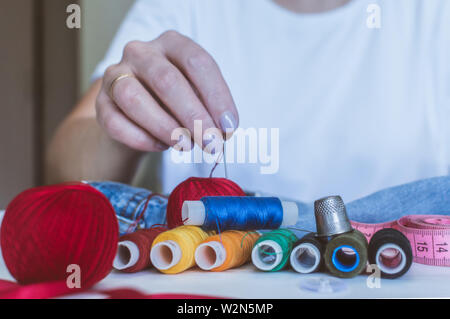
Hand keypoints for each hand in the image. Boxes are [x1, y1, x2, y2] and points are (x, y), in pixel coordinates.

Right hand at [96, 30, 238, 152]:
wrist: (139, 116)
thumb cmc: (175, 102)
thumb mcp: (198, 96)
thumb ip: (210, 110)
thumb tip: (222, 134)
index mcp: (172, 43)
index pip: (197, 62)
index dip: (217, 96)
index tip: (228, 127)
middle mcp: (141, 52)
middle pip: (166, 79)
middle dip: (194, 116)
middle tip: (211, 143)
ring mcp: (116, 74)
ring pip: (134, 98)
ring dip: (165, 127)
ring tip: (186, 145)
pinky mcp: (101, 102)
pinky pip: (115, 122)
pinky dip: (141, 138)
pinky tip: (160, 146)